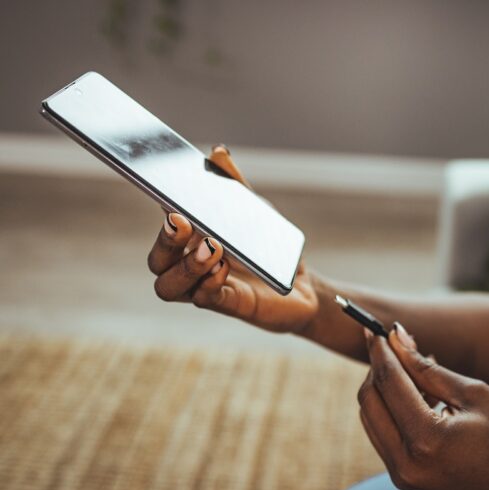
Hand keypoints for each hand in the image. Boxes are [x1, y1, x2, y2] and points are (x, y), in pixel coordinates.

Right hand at [146, 145, 318, 332]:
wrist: (299, 283)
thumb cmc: (267, 245)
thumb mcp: (254, 209)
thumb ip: (234, 185)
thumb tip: (218, 152)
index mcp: (189, 241)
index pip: (162, 229)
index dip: (158, 216)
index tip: (166, 200)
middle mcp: (188, 266)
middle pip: (156, 261)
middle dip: (164, 241)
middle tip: (181, 222)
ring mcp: (203, 287)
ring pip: (168, 287)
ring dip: (185, 266)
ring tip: (212, 247)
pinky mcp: (226, 304)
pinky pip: (204, 298)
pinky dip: (209, 283)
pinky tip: (223, 267)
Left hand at [357, 323, 488, 489]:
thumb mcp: (473, 393)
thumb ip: (428, 367)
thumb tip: (397, 338)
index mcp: (426, 440)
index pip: (389, 383)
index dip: (381, 351)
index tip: (374, 328)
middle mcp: (405, 462)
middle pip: (369, 400)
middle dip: (377, 367)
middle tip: (392, 344)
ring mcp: (402, 474)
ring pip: (371, 416)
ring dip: (383, 387)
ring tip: (410, 367)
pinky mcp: (404, 477)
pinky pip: (383, 433)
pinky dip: (391, 408)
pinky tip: (415, 391)